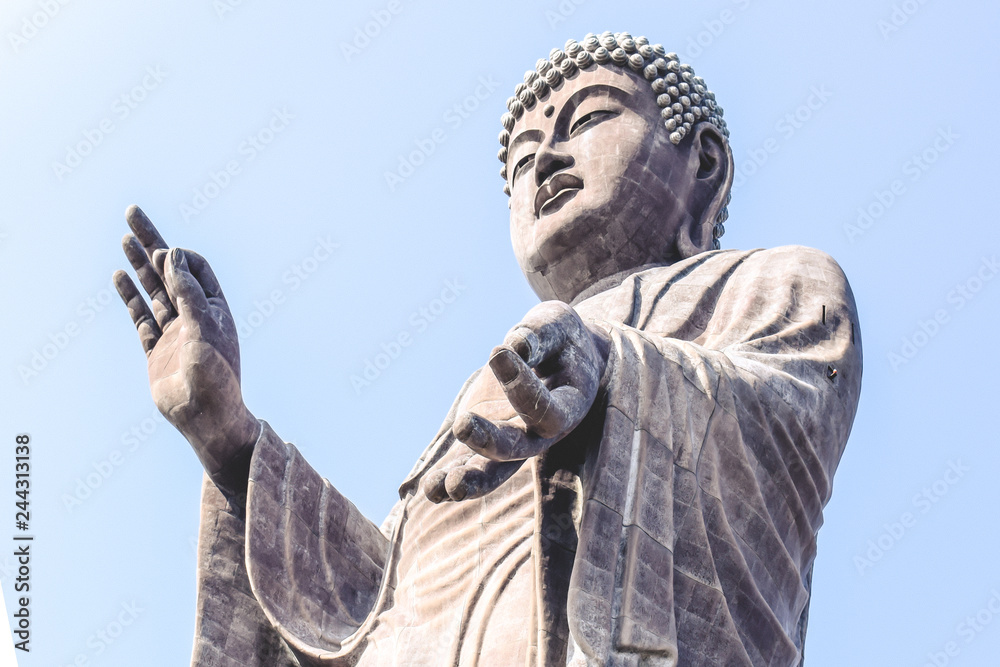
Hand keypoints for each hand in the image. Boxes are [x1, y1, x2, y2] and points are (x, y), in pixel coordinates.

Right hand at [113, 205, 258, 491]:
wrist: (205, 419)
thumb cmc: (215, 375)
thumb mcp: (205, 327)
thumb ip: (188, 291)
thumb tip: (173, 254)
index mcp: (215, 309)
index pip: (195, 269)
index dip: (179, 257)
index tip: (165, 254)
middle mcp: (194, 316)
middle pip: (168, 272)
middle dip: (152, 242)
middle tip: (132, 212)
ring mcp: (173, 331)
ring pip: (151, 291)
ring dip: (138, 264)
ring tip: (124, 236)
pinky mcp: (155, 349)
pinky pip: (139, 316)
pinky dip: (129, 295)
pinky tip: (119, 275)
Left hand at [423, 301, 608, 502]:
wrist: (561, 356)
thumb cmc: (562, 338)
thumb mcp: (558, 325)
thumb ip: (541, 336)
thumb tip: (517, 345)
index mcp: (568, 406)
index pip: (546, 410)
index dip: (522, 387)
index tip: (498, 351)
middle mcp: (541, 433)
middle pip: (517, 451)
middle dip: (489, 442)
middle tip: (462, 425)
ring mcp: (513, 440)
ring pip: (494, 471)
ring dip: (469, 480)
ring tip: (438, 487)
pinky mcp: (487, 439)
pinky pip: (471, 465)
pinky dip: (451, 480)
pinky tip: (428, 489)